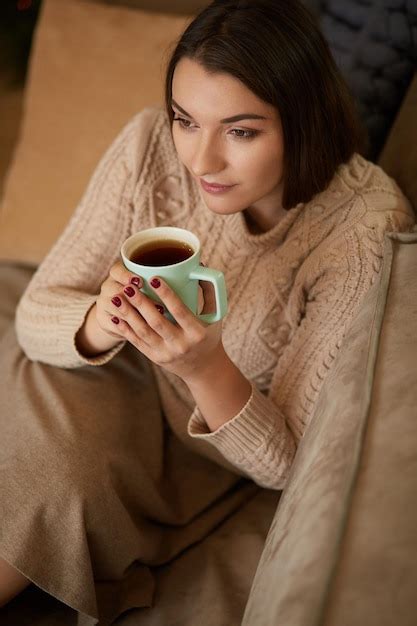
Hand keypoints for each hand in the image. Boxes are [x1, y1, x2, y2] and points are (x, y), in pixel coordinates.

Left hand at [107, 261, 222, 380]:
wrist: (203, 367)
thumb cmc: (208, 335)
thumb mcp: (215, 316)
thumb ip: (210, 291)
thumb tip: (200, 265)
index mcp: (197, 333)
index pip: (180, 311)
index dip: (166, 294)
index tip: (155, 278)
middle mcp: (181, 345)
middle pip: (157, 321)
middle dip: (141, 303)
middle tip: (129, 285)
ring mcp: (166, 353)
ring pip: (143, 332)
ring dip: (128, 314)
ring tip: (117, 298)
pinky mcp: (154, 357)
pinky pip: (136, 342)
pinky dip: (125, 329)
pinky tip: (115, 316)